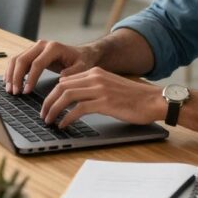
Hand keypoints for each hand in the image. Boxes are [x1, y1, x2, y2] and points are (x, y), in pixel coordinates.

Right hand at [3, 40, 101, 95]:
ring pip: (17, 59)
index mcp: (53, 47)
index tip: (27, 91)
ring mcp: (35, 47)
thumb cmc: (82, 61)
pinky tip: (9, 82)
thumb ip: (74, 72)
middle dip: (16, 77)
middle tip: (15, 92)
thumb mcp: (83, 67)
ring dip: (11, 74)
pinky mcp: (31, 53)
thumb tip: (61, 78)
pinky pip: (17, 60)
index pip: (37, 63)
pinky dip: (11, 71)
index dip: (30, 78)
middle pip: (22, 59)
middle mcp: (42, 45)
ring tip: (10, 90)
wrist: (81, 53)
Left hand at [39, 67, 163, 128]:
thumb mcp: (110, 86)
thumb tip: (73, 98)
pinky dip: (67, 117)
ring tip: (48, 120)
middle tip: (42, 114)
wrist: (154, 101)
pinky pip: (78, 109)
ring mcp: (100, 89)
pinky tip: (63, 124)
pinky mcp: (105, 102)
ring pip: (66, 96)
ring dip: (54, 109)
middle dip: (48, 101)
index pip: (65, 80)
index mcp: (95, 72)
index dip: (52, 93)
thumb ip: (93, 88)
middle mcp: (95, 77)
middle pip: (61, 87)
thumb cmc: (134, 98)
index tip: (47, 104)